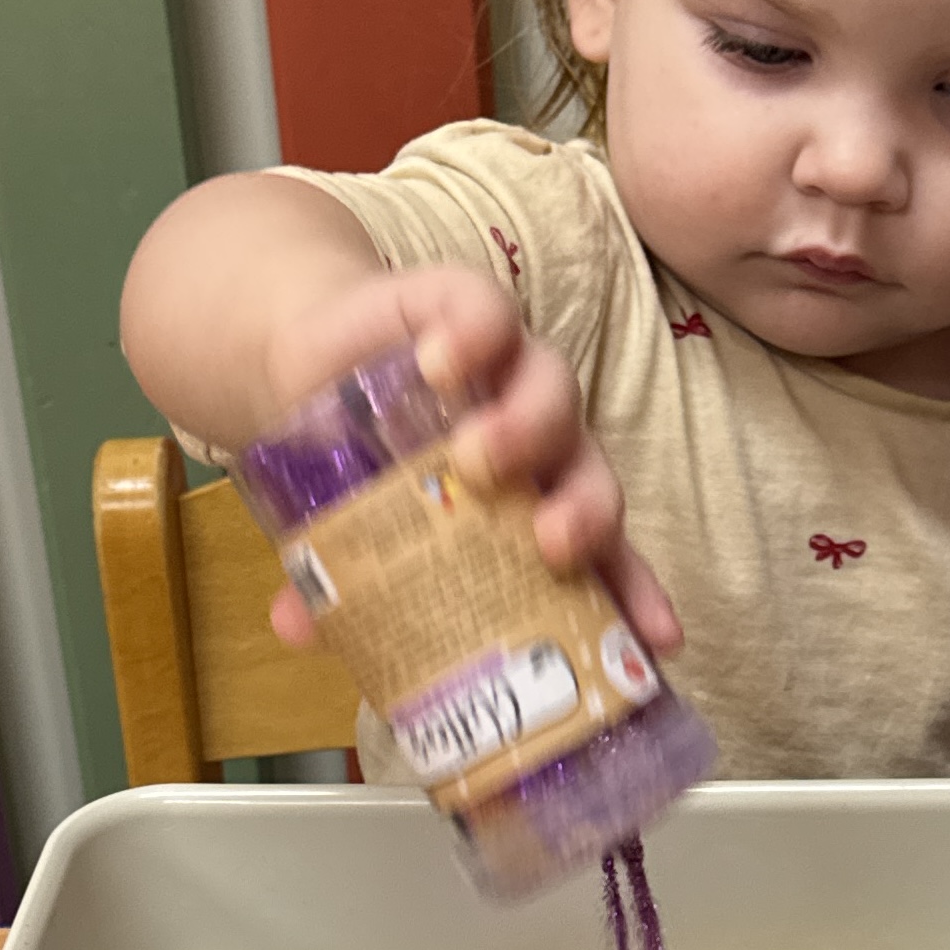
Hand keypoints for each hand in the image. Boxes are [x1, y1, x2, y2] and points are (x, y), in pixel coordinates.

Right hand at [261, 263, 681, 660]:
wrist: (313, 367)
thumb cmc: (360, 471)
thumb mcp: (351, 539)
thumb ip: (338, 590)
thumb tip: (292, 631)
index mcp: (535, 505)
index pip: (602, 557)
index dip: (632, 596)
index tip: (657, 642)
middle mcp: (542, 440)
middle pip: (590, 475)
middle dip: (585, 514)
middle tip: (552, 543)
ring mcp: (507, 370)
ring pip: (552, 394)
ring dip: (526, 428)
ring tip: (479, 456)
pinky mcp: (463, 306)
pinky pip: (487, 315)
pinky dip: (473, 336)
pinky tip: (441, 363)